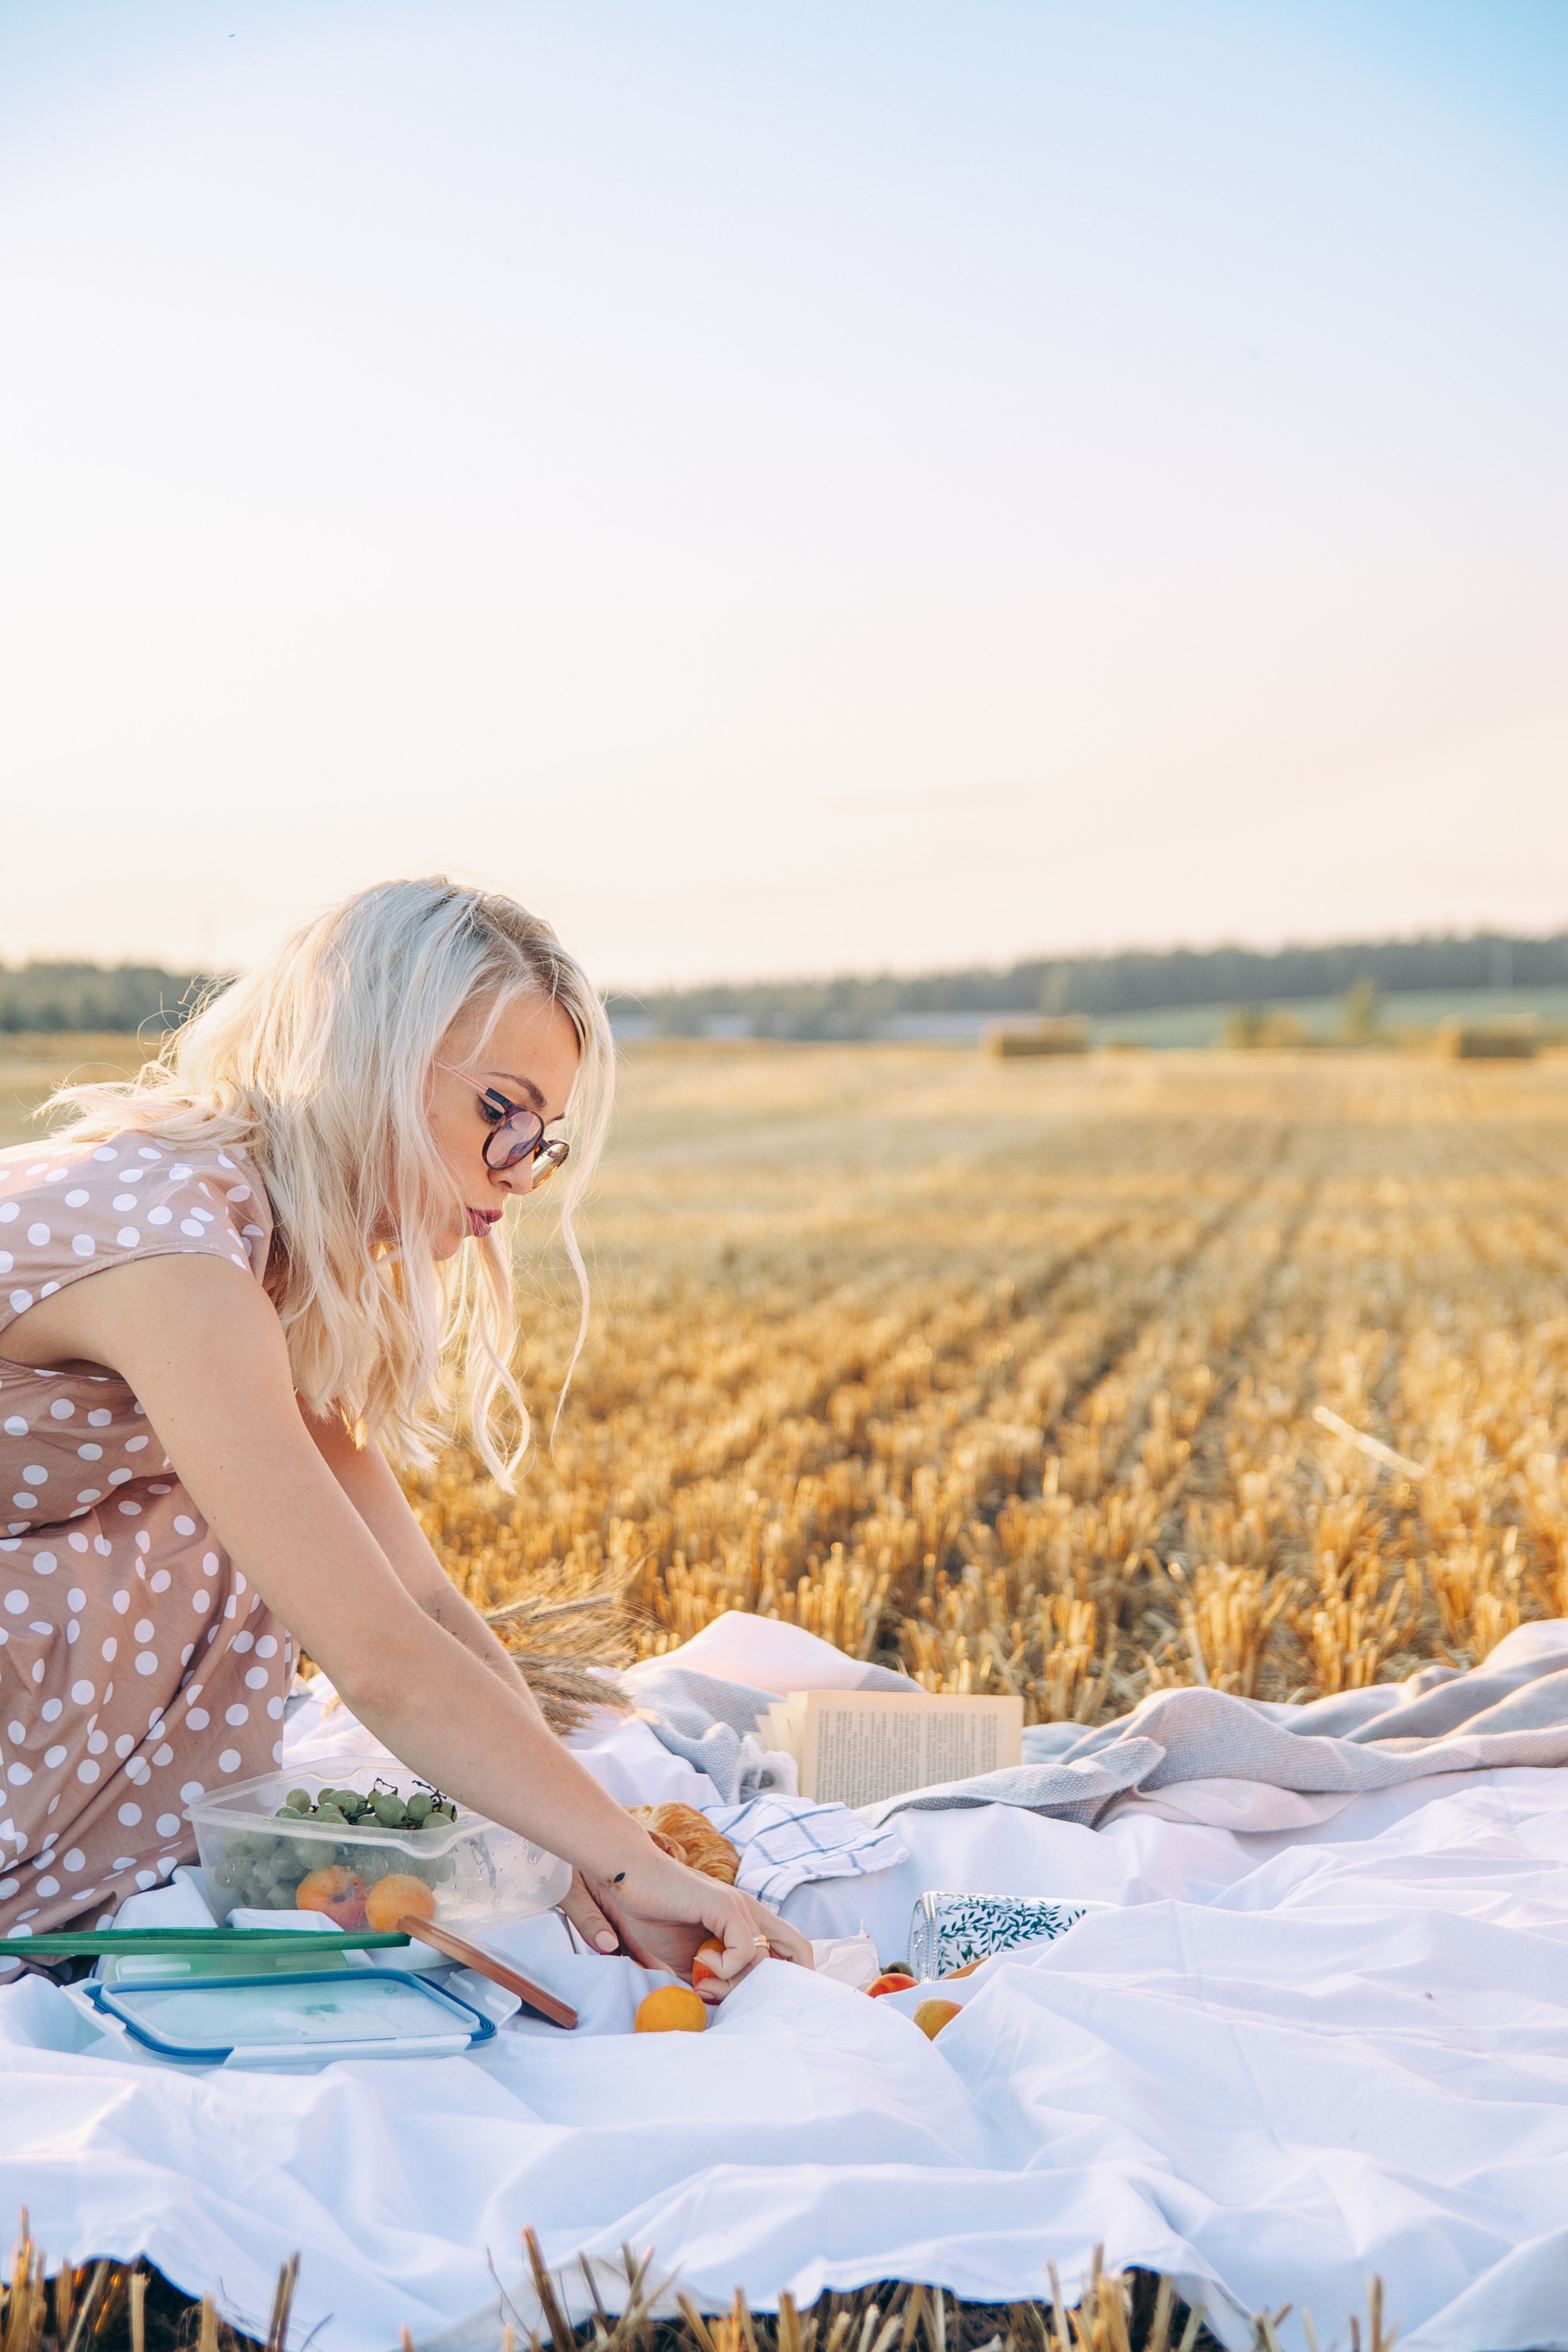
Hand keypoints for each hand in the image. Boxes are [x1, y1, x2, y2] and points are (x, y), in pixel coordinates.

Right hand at [564, 1853, 811, 2001]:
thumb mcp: (688, 1958)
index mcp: (747, 1921)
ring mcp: (741, 1906)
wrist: (629, 1876)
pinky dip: (724, 1968)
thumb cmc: (654, 1914)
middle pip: (798, 1950)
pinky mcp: (725, 1905)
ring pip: (765, 1961)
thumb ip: (709, 1979)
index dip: (785, 1979)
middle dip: (779, 1984)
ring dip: (734, 1985)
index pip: (791, 1950)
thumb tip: (721, 2010)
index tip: (754, 2002)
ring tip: (702, 1983)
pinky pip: (745, 1950)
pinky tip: (697, 1961)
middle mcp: (751, 1911)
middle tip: (732, 1997)